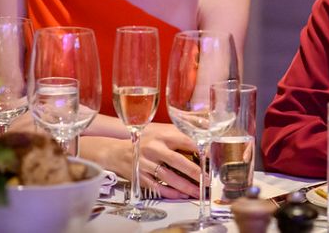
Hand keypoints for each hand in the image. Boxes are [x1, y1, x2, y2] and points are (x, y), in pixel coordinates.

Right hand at [79, 132, 198, 199]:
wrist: (117, 152)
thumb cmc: (145, 142)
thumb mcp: (161, 133)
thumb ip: (179, 135)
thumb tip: (203, 138)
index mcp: (162, 136)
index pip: (185, 141)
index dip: (200, 150)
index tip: (212, 158)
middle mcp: (154, 148)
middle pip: (178, 161)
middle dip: (195, 172)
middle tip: (207, 180)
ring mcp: (146, 163)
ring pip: (169, 177)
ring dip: (185, 186)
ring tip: (198, 192)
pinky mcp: (140, 176)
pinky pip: (157, 187)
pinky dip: (170, 193)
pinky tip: (181, 195)